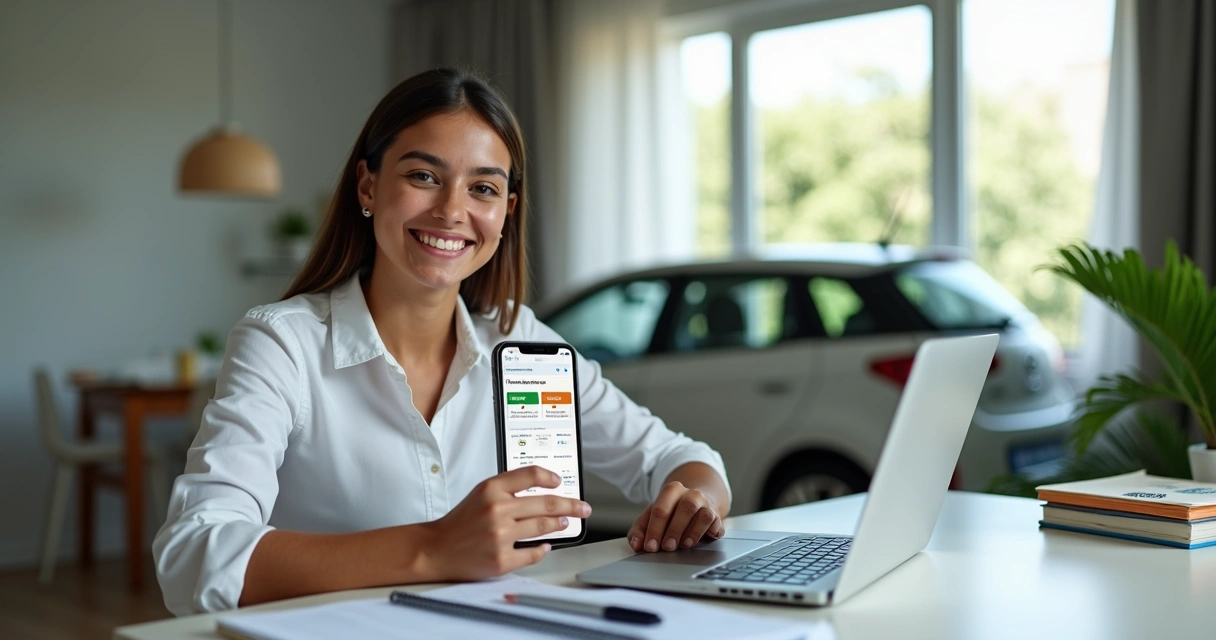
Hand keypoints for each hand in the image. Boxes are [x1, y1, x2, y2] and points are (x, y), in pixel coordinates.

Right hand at [416, 466, 591, 580]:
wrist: (436, 549)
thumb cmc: (460, 522)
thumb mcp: (481, 494)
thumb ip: (508, 488)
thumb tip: (542, 490)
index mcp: (491, 490)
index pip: (530, 474)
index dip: (550, 477)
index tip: (560, 482)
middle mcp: (496, 510)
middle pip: (545, 504)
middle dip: (570, 506)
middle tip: (582, 507)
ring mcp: (500, 536)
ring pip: (542, 527)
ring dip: (558, 524)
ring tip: (565, 523)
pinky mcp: (501, 560)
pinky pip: (532, 554)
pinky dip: (543, 549)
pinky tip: (546, 546)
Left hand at [627, 481, 724, 552]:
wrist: (695, 503)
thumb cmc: (670, 513)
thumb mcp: (652, 517)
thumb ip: (640, 530)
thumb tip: (636, 544)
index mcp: (671, 491)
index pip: (661, 509)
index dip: (654, 529)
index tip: (650, 547)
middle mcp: (690, 494)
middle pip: (684, 509)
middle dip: (674, 530)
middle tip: (667, 547)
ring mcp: (705, 504)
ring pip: (703, 515)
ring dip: (694, 532)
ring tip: (685, 546)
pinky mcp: (716, 515)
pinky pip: (717, 522)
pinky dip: (712, 531)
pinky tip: (707, 538)